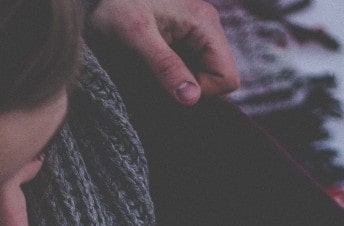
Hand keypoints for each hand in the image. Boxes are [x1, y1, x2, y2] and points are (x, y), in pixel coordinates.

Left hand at [88, 0, 241, 104]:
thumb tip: (191, 99)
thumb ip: (165, 65)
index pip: (227, 78)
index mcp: (205, 23)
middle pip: (217, 79)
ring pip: (203, 76)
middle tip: (156, 80)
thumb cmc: (116, 5)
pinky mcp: (183, 39)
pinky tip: (150, 69)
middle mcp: (207, 28)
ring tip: (150, 73)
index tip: (170, 87)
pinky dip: (172, 76)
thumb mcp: (136, 36)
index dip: (202, 92)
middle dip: (189, 88)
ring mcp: (196, 34)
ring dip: (178, 83)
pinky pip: (189, 68)